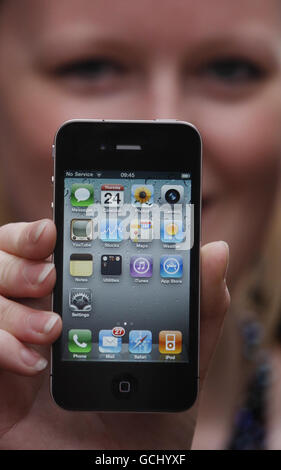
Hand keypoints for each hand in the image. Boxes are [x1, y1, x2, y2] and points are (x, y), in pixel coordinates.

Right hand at [0, 219, 229, 449]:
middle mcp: (36, 319)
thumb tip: (217, 250)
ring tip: (54, 331)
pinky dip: (0, 342)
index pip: (42, 251)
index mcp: (75, 305)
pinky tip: (33, 366)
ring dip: (12, 307)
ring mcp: (11, 347)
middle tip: (49, 272)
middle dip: (15, 253)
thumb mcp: (179, 363)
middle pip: (1, 260)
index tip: (53, 229)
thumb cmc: (147, 426)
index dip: (36, 233)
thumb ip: (199, 310)